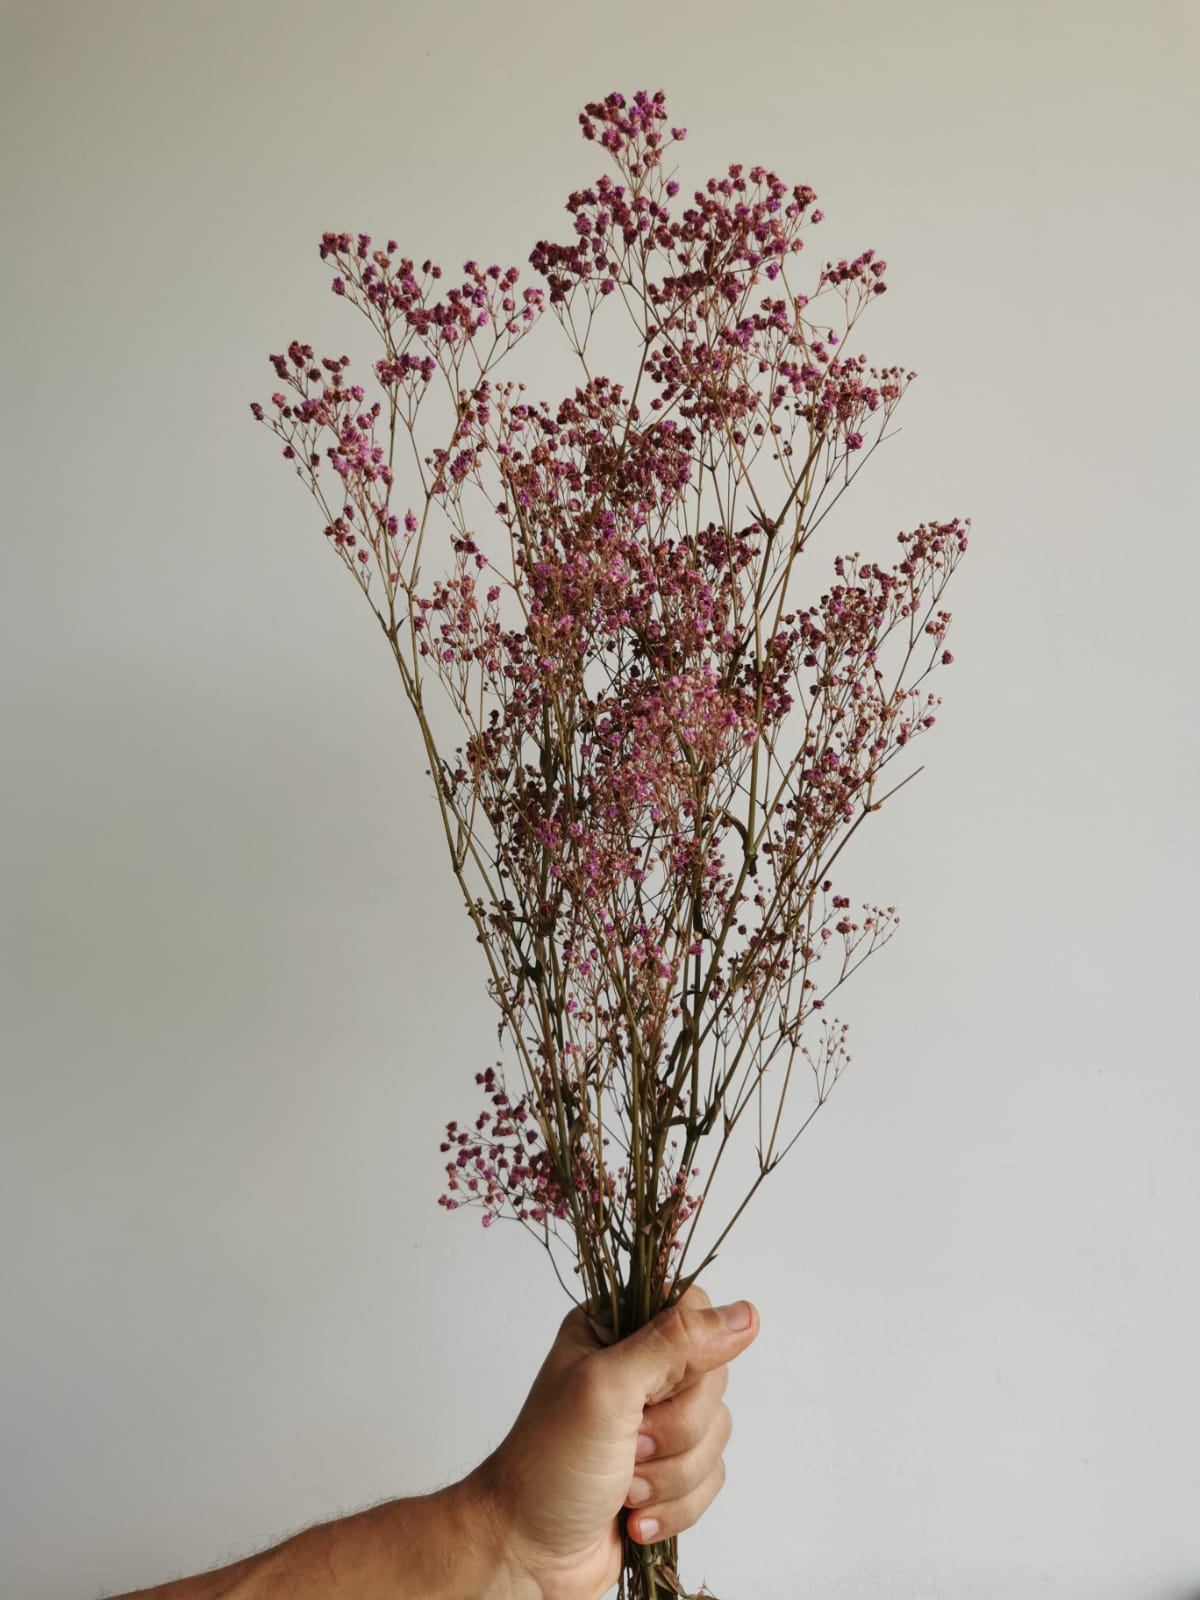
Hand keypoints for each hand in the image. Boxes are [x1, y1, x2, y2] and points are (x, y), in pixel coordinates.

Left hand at [463, 1285, 759, 1599]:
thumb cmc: (549, 1465)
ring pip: (717, 1433)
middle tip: (630, 1446)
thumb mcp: (608, 1389)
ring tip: (625, 1487)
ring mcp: (656, 1422)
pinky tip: (634, 1515)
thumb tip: (746, 1314)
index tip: (656, 1392)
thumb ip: (675, 1344)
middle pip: (713, 1379)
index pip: (693, 1312)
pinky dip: (676, 1505)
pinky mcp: (669, 1470)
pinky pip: (712, 1477)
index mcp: (615, 1331)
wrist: (529, 1554)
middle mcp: (640, 1369)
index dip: (690, 1358)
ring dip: (672, 1476)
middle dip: (675, 1430)